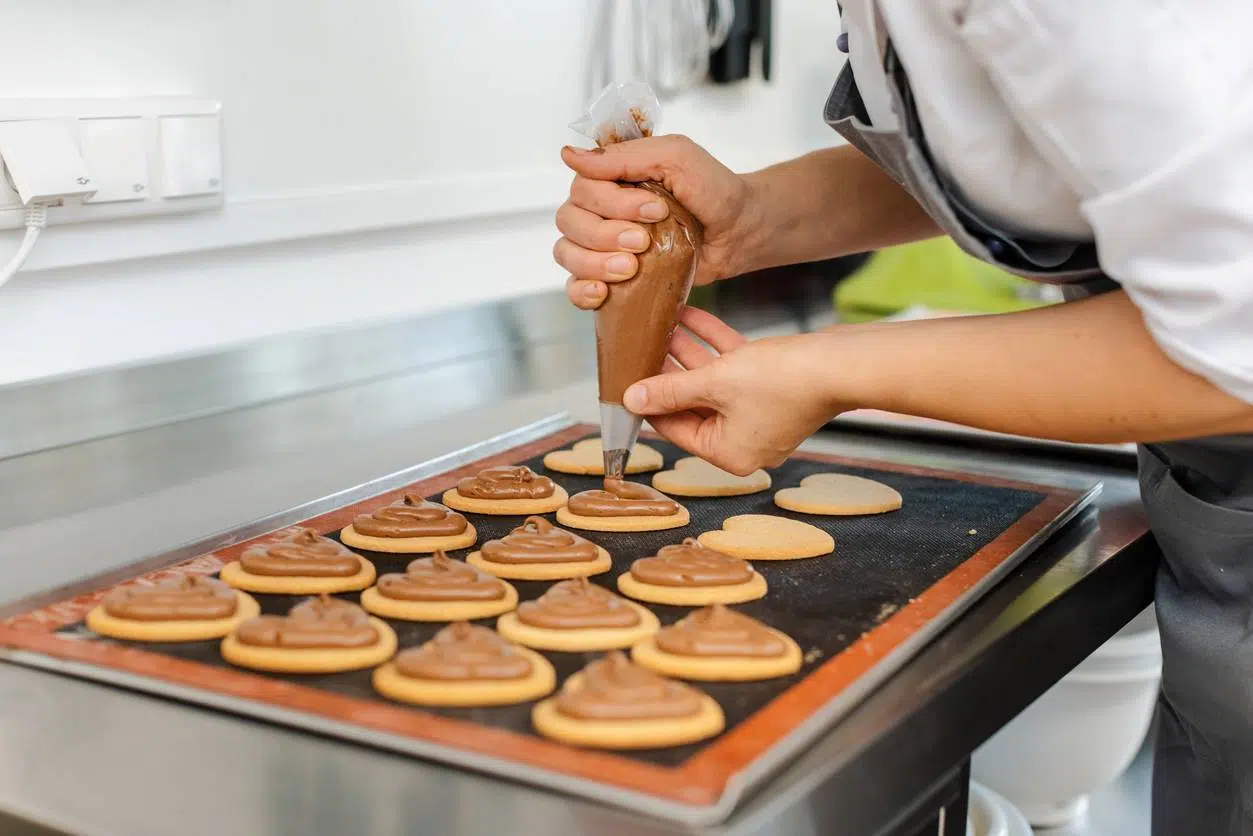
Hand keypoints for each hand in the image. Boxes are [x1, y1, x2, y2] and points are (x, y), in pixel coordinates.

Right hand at [555, 135, 759, 309]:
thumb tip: (568, 156)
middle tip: (643, 241)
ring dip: (593, 263)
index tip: (655, 209)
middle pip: (569, 221)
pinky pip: (574, 286)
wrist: (739, 231)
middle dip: (604, 234)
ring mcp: (602, 244)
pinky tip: (602, 292)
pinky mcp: (611, 277)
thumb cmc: (713, 190)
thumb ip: (626, 155)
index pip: (582, 187)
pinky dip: (581, 291)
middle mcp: (599, 209)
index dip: (612, 202)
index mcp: (610, 177)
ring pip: (567, 253)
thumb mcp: (676, 158)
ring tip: (630, 268)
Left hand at [625, 307, 845, 474]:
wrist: (842, 363)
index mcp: (727, 453)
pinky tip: (691, 316)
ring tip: (661, 323)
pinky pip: (735, 368)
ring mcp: (760, 413)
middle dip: (667, 370)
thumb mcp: (715, 383)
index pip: (673, 427)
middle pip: (692, 403)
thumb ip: (671, 391)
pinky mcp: (775, 389)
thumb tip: (633, 399)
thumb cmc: (784, 381)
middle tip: (639, 346)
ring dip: (687, 352)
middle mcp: (744, 439)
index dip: (647, 399)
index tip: (625, 377)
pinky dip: (715, 345)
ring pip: (712, 381)